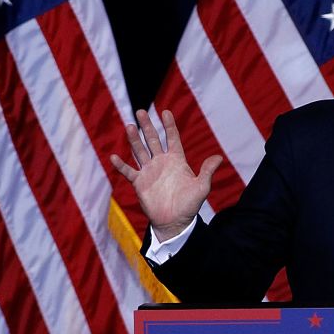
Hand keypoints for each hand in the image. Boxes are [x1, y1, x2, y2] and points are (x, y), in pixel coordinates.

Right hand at [109, 109, 221, 240]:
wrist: (175, 221)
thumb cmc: (189, 205)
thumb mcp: (201, 187)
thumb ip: (207, 172)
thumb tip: (218, 158)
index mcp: (176, 160)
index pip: (172, 138)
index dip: (169, 125)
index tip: (165, 111)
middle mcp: (161, 162)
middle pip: (152, 140)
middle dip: (147, 126)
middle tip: (140, 111)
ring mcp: (149, 171)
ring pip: (140, 151)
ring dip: (134, 140)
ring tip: (130, 126)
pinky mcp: (139, 182)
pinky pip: (128, 171)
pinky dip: (121, 165)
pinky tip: (114, 156)